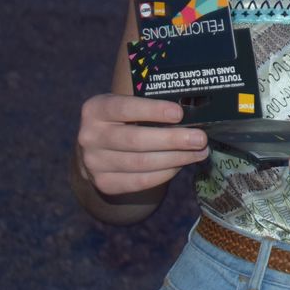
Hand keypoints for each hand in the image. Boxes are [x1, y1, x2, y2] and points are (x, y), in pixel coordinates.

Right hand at [75, 94, 207, 195]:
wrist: (97, 150)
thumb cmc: (123, 120)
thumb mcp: (128, 105)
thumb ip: (151, 105)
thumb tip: (192, 112)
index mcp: (96, 109)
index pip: (125, 108)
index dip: (153, 110)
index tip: (179, 113)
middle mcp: (90, 136)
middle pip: (136, 140)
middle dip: (173, 140)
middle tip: (200, 138)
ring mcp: (94, 163)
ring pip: (141, 163)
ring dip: (176, 158)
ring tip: (199, 152)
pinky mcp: (104, 183)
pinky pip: (141, 181)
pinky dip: (165, 173)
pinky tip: (181, 165)